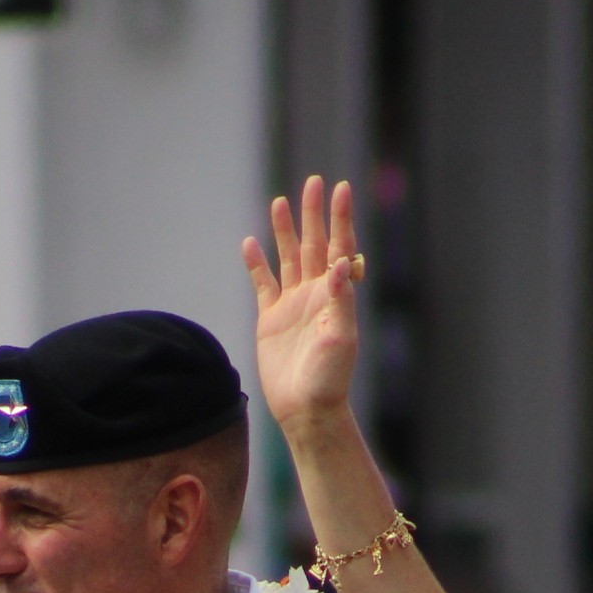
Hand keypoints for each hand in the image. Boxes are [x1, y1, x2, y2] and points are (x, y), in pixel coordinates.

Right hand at [243, 175, 365, 432]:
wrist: (305, 409)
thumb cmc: (330, 377)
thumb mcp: (342, 337)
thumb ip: (341, 298)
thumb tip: (339, 262)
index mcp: (335, 295)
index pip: (339, 248)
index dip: (341, 219)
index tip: (342, 189)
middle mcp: (315, 295)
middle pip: (313, 245)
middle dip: (313, 215)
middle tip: (313, 182)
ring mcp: (292, 305)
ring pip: (287, 258)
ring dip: (284, 231)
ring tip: (280, 202)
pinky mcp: (270, 319)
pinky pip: (262, 284)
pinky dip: (256, 264)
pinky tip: (250, 243)